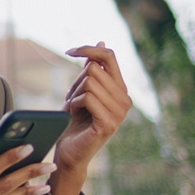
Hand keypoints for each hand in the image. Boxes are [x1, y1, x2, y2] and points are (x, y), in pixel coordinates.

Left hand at [55, 42, 131, 180]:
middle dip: (76, 82)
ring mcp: (119, 113)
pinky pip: (87, 98)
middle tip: (72, 100)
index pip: (109, 56)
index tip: (69, 51)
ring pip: (90, 82)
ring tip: (74, 109)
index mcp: (120, 89)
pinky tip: (74, 114)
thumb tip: (102, 43)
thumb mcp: (81, 90)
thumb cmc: (73, 121)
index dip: (88, 49)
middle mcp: (125, 100)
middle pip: (94, 69)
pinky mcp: (109, 123)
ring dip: (74, 95)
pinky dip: (74, 103)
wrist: (69, 151)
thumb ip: (91, 69)